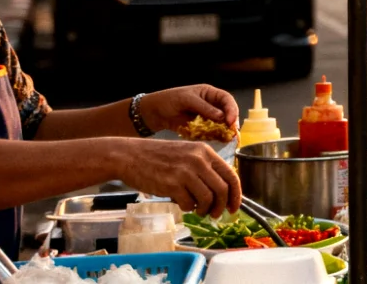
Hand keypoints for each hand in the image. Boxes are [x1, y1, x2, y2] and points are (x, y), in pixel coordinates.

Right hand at [114, 136, 241, 215]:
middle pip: (222, 189)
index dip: (236, 194)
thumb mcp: (187, 154)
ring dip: (204, 209)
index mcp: (205, 151)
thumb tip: (221, 193)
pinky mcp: (172, 184)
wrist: (130, 156)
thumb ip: (204, 169)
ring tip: (198, 210)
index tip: (234, 207)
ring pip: (207, 199)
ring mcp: (185, 172)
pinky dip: (188, 208)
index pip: (231, 175)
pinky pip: (189, 204)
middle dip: (222, 206)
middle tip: (216, 214)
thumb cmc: (158, 157)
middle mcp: (198, 160)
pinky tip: (182, 203)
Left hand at [138, 85, 237, 134]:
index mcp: (209, 93)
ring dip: (225, 130)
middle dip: (231, 121)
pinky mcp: (200, 128)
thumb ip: (204, 108)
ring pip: (221, 123)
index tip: (230, 120)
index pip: (226, 99)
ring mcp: (206, 117)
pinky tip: (218, 140)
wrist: (153, 113)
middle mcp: (210, 105)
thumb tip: (222, 116)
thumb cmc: (168, 100)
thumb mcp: (187, 100)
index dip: (231, 109)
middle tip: (232, 131)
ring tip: (227, 137)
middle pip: (227, 112)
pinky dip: (215, 136)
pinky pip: (211, 132)